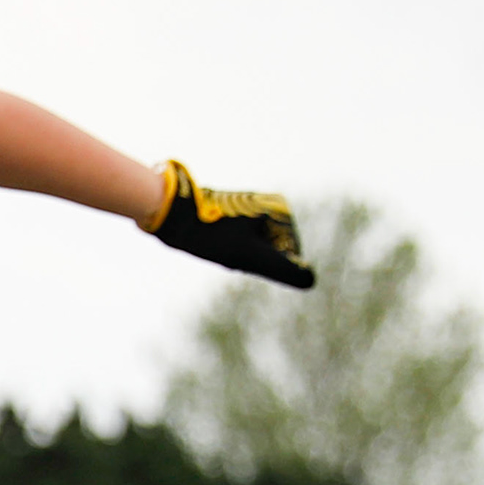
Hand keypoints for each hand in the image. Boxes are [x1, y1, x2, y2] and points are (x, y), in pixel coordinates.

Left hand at [146, 162, 314, 290]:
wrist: (173, 214)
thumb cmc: (211, 235)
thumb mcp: (249, 256)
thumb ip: (282, 268)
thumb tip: (311, 280)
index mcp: (281, 209)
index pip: (289, 257)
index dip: (263, 263)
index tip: (240, 248)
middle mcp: (271, 204)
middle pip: (272, 253)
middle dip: (251, 259)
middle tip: (228, 246)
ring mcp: (254, 209)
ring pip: (257, 251)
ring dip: (239, 255)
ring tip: (220, 241)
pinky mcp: (238, 216)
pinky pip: (242, 245)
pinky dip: (230, 250)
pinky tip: (214, 239)